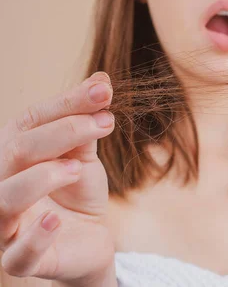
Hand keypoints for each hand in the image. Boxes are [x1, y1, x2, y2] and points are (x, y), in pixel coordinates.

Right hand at [0, 72, 116, 284]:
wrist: (88, 240)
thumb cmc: (78, 194)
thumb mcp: (84, 157)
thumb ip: (87, 125)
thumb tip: (101, 80)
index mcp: (15, 155)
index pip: (30, 120)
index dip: (66, 103)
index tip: (104, 92)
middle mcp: (3, 184)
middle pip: (17, 150)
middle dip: (62, 131)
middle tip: (104, 123)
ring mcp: (8, 225)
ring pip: (6, 197)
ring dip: (43, 177)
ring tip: (77, 168)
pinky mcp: (21, 260)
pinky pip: (17, 253)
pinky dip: (35, 236)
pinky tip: (56, 220)